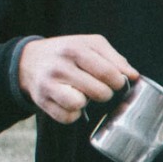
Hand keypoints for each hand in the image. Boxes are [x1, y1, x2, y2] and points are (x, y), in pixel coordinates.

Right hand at [18, 34, 133, 123]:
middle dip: (105, 93)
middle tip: (100, 89)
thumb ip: (114, 58)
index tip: (117, 82)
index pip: (108, 72)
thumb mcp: (90, 44)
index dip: (119, 81)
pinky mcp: (42, 101)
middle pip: (98, 92)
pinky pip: (67, 117)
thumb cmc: (67, 52)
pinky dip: (74, 114)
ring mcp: (49, 85)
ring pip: (79, 104)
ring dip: (87, 104)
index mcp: (75, 49)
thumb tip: (134, 76)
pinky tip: (71, 102)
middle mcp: (60, 66)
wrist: (29, 60)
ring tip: (84, 95)